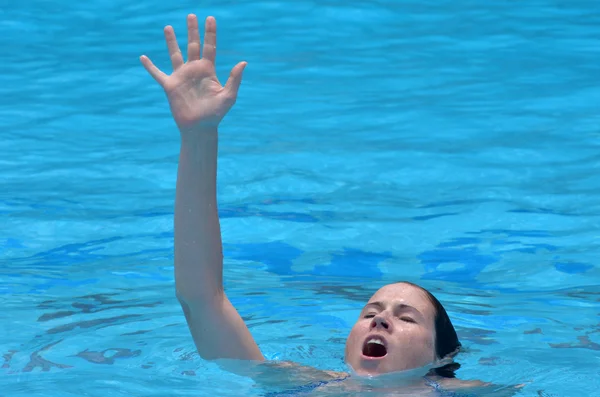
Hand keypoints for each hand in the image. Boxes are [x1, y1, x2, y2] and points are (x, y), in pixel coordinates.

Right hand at [140, 14, 246, 130]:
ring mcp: (181, 77)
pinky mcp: (170, 86)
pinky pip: (157, 74)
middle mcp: (194, 70)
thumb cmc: (216, 114)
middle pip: (193, 45)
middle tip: (191, 15)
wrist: (200, 128)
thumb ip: (234, 79)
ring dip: (171, 41)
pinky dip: (150, 66)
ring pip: (175, 54)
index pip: (209, 47)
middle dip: (192, 31)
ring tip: (168, 27)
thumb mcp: (228, 96)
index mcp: (208, 70)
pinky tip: (143, 57)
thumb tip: (243, 62)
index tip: (210, 18)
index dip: (210, 33)